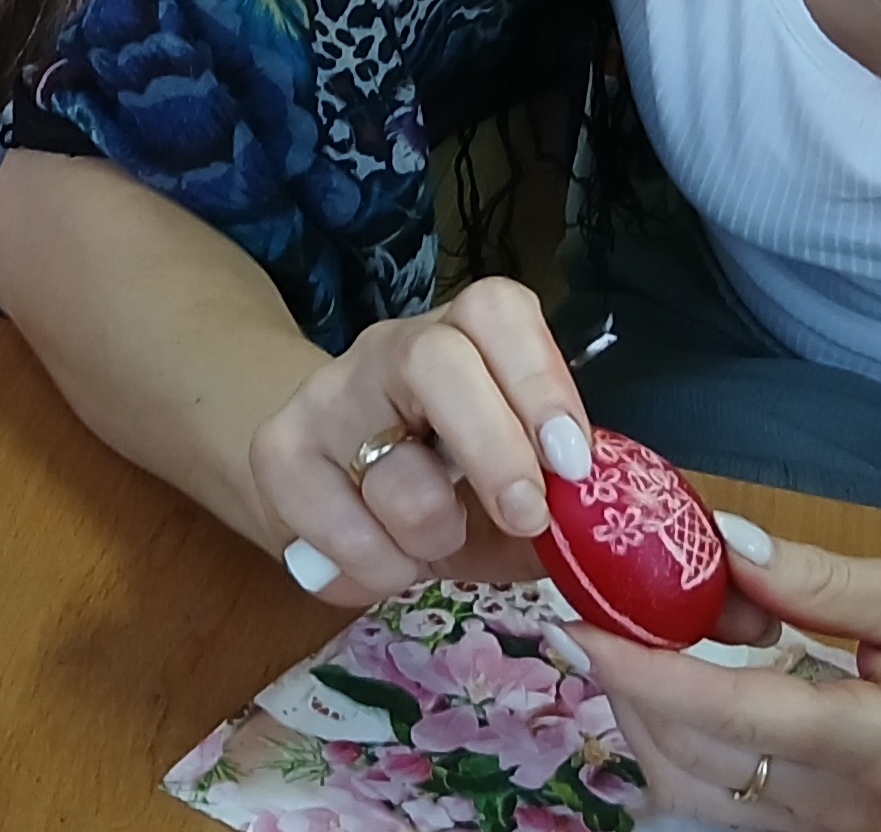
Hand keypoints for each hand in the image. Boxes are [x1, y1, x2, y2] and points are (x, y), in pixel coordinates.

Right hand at [250, 276, 593, 603]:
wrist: (339, 495)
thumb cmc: (453, 486)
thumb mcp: (520, 486)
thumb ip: (564, 495)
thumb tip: (602, 523)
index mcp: (465, 337)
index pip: (496, 310)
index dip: (540, 379)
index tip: (572, 460)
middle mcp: (389, 349)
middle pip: (436, 360)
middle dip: (494, 449)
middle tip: (527, 518)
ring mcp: (326, 396)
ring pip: (391, 467)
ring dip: (433, 535)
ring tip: (439, 547)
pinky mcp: (277, 453)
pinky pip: (339, 527)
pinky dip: (378, 569)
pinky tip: (388, 566)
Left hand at [569, 531, 880, 830]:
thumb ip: (819, 580)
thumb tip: (720, 544)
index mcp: (880, 747)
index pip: (733, 716)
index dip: (645, 674)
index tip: (580, 626)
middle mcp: (847, 809)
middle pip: (695, 763)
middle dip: (631, 689)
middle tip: (605, 611)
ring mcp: (836, 831)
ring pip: (698, 794)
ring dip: (651, 722)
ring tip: (642, 643)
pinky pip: (727, 804)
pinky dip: (687, 749)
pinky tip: (688, 692)